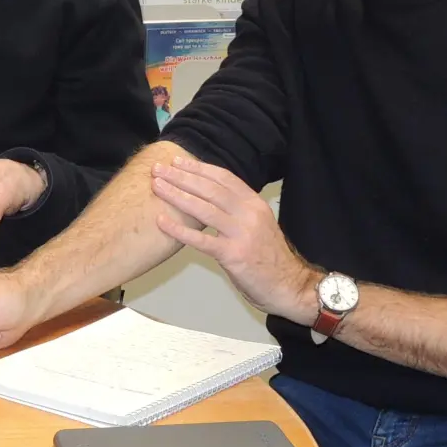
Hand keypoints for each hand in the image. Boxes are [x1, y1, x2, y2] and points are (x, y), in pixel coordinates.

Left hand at [151, 156, 318, 323]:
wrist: (289, 286)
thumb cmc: (269, 257)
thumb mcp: (258, 224)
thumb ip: (237, 209)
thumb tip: (208, 194)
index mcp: (255, 204)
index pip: (224, 178)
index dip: (199, 168)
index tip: (178, 161)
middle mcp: (249, 214)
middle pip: (210, 189)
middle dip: (182, 177)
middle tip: (159, 169)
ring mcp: (241, 234)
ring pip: (204, 209)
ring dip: (177, 195)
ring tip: (156, 187)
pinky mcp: (233, 255)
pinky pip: (201, 240)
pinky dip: (179, 229)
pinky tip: (161, 221)